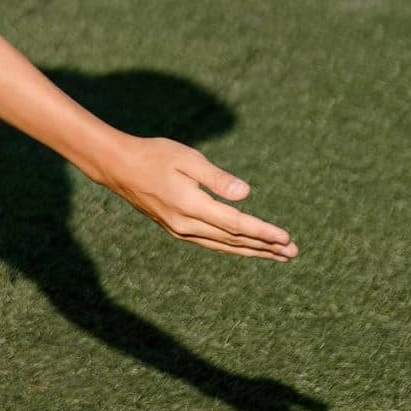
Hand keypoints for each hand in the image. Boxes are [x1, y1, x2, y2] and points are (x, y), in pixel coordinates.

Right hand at [102, 136, 295, 259]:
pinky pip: (211, 243)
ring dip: (252, 251)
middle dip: (265, 247)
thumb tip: (245, 194)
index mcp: (191, 206)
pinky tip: (245, 248)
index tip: (286, 238)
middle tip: (292, 253)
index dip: (263, 232)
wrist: (118, 167)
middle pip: (234, 240)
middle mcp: (186, 225)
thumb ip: (217, 178)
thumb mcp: (188, 158)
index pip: (236, 224)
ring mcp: (180, 230)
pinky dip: (233, 247)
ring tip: (277, 256)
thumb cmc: (154, 155)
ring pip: (223, 246)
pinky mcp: (176, 229)